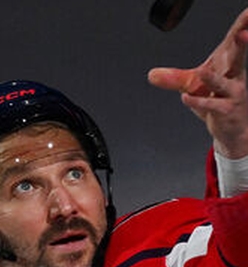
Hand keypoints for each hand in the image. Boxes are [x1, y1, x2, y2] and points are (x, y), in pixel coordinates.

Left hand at [148, 8, 247, 158]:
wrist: (231, 128)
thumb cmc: (217, 99)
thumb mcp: (192, 86)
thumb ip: (174, 78)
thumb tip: (151, 75)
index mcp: (229, 65)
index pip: (234, 42)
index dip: (242, 26)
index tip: (247, 14)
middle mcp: (234, 77)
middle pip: (238, 57)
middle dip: (242, 44)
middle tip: (243, 33)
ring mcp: (232, 94)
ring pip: (222, 84)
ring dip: (212, 79)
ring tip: (201, 72)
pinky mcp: (226, 110)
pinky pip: (211, 105)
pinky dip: (197, 102)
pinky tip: (185, 97)